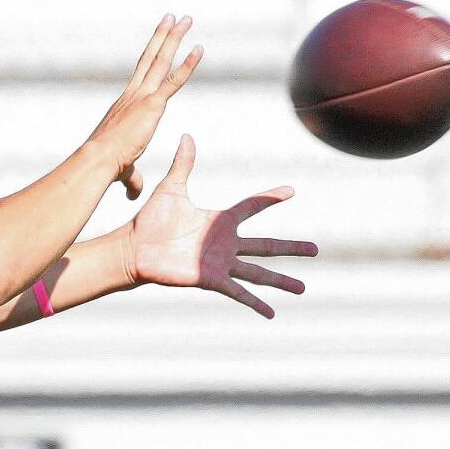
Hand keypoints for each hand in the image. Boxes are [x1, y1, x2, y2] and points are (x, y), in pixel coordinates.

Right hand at [87, 14, 203, 199]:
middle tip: (173, 17)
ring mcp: (142, 97)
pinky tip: (200, 49)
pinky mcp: (152, 104)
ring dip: (174, 38)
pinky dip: (188, 64)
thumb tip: (135, 192)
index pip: (141, 75)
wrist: (97, 161)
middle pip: (149, 58)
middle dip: (163, 36)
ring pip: (160, 60)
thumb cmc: (106, 167)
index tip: (159, 41)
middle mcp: (132, 94)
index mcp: (125, 105)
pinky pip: (174, 80)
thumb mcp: (123, 170)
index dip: (150, 56)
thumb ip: (132, 178)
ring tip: (185, 18)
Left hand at [124, 135, 318, 318]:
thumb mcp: (171, 189)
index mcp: (219, 221)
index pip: (252, 207)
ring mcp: (220, 263)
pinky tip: (271, 313)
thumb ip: (184, 164)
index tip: (291, 191)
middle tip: (315, 249)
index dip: (270, 198)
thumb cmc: (149, 221)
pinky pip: (237, 292)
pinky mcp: (210, 279)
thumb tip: (186, 135)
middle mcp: (224, 243)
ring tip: (302, 288)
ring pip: (258, 272)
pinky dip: (254, 303)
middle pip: (266, 245)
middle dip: (291, 248)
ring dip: (280, 280)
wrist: (134, 249)